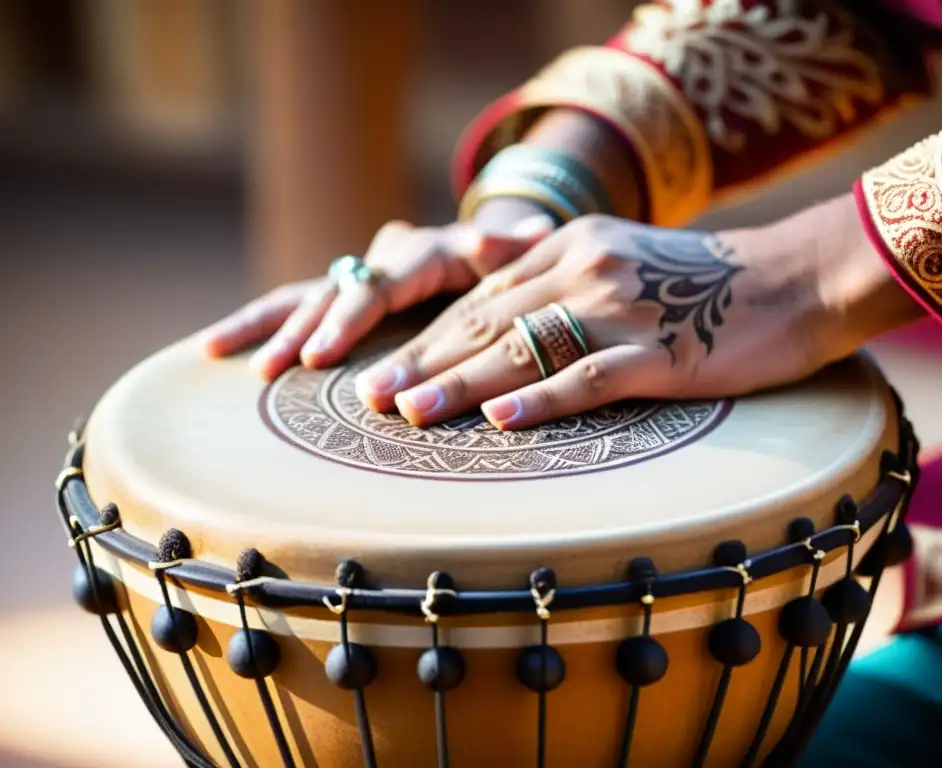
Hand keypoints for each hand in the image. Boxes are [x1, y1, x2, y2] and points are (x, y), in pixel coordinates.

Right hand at [200, 212, 554, 379]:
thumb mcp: (510, 258)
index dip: (348, 320)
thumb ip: (510, 249)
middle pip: (332, 294)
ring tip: (224, 352)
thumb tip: (533, 232)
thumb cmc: (502, 266)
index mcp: (420, 252)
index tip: (323, 355)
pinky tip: (211, 347)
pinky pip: (290, 306)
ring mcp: (354, 276)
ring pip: (301, 298)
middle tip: (275, 368)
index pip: (376, 286)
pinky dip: (254, 324)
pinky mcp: (338, 294)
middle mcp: (380, 259)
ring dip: (267, 328)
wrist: (486, 250)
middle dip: (302, 332)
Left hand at [353, 195, 922, 428]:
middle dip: (421, 361)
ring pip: (523, 348)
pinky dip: (541, 399)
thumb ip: (556, 264)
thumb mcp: (623, 252)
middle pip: (486, 322)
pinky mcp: (661, 352)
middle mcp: (586, 270)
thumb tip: (489, 268)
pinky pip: (589, 377)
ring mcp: (622, 310)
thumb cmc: (709, 279)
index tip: (382, 369)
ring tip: (407, 413)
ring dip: (458, 383)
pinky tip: (498, 420)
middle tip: (368, 397)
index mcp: (572, 247)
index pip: (483, 298)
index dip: (428, 335)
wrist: (798, 277)